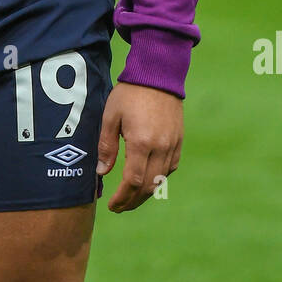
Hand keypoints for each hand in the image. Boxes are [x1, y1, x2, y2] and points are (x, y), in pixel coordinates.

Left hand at [97, 82, 182, 211]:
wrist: (158, 74)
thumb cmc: (130, 93)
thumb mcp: (111, 116)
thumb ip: (106, 146)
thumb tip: (102, 172)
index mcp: (141, 143)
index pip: (132, 181)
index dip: (122, 198)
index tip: (112, 206)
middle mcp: (160, 148)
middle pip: (148, 186)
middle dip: (132, 201)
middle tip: (119, 207)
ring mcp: (172, 145)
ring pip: (161, 179)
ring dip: (145, 193)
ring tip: (131, 197)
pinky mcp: (179, 140)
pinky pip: (170, 167)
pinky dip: (159, 178)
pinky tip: (148, 179)